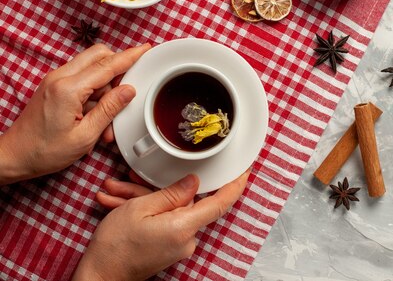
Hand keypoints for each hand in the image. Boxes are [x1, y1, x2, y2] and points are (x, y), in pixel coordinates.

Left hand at [0, 43, 150, 184]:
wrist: (14, 156)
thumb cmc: (45, 151)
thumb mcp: (85, 135)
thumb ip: (110, 108)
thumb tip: (129, 90)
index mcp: (68, 89)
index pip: (107, 66)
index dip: (130, 57)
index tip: (145, 50)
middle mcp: (59, 78)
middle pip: (98, 55)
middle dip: (117, 67)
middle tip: (126, 91)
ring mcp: (54, 80)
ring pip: (91, 66)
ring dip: (105, 86)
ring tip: (107, 118)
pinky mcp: (54, 86)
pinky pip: (82, 78)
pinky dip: (94, 92)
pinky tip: (95, 116)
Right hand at [73, 171, 249, 280]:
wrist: (97, 277)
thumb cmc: (114, 247)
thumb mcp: (140, 208)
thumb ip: (171, 193)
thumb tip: (194, 183)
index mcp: (184, 227)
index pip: (220, 204)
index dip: (234, 185)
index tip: (244, 172)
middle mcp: (186, 239)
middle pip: (181, 202)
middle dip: (152, 189)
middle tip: (127, 182)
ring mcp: (178, 245)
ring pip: (167, 210)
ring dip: (142, 199)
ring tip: (115, 195)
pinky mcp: (168, 248)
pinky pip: (163, 221)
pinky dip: (144, 212)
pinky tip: (120, 204)